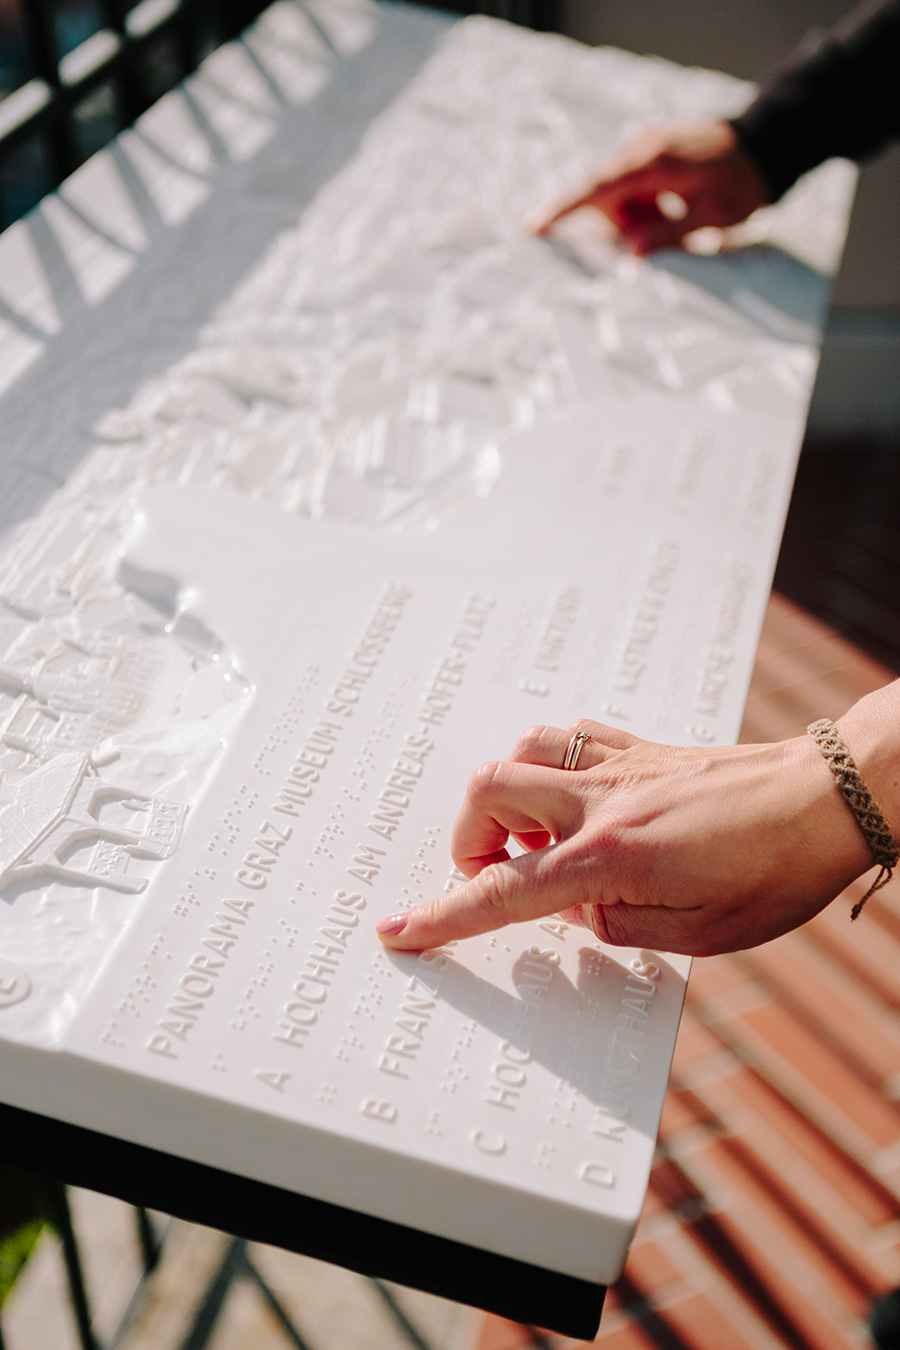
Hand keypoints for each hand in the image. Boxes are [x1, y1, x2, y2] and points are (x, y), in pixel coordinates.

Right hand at [377, 716, 875, 956]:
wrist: (828, 800)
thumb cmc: (776, 869)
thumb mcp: (697, 933)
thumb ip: (619, 925)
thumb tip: (581, 909)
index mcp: (610, 855)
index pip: (504, 891)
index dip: (445, 916)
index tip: (403, 930)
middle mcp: (602, 799)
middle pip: (489, 793)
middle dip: (467, 840)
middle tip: (494, 877)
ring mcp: (620, 765)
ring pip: (522, 751)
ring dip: (505, 797)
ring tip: (532, 839)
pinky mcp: (641, 748)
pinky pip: (569, 738)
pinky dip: (549, 766)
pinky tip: (571, 799)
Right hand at [535, 120, 770, 254]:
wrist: (768, 144)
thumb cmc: (745, 183)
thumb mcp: (712, 216)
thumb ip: (668, 232)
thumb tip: (631, 250)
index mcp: (653, 163)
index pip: (596, 189)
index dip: (563, 210)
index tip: (533, 227)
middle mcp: (643, 149)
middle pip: (606, 197)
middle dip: (622, 224)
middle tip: (659, 236)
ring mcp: (647, 148)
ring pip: (620, 195)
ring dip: (639, 217)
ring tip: (679, 218)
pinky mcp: (654, 153)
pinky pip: (635, 187)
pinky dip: (647, 206)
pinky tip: (677, 208)